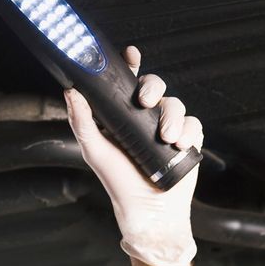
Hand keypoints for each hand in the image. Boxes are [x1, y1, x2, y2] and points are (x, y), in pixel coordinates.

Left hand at [63, 46, 202, 265]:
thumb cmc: (119, 183)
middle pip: (155, 86)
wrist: (150, 212)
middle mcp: (145, 119)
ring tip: (166, 138)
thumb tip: (71, 93)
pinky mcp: (188, 140)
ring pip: (176, 104)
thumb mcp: (95, 152)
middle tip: (146, 102)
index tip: (131, 54)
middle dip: (154, 87)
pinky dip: (189, 130)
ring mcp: (167, 128)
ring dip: (172, 116)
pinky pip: (193, 123)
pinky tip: (180, 144)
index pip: (126, 83)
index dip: (130, 65)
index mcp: (123, 116)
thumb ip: (82, 122)